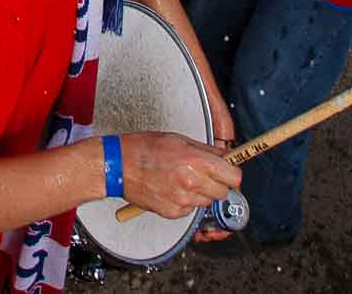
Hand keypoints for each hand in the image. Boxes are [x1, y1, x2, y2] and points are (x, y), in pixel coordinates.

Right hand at [119, 132, 241, 218]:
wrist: (118, 166)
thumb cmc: (143, 148)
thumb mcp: (178, 139)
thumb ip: (207, 150)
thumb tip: (227, 157)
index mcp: (195, 161)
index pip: (233, 177)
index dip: (231, 173)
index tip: (228, 171)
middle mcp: (191, 182)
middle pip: (223, 192)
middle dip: (217, 183)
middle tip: (204, 174)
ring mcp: (182, 200)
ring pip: (207, 201)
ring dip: (202, 193)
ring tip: (183, 180)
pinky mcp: (173, 212)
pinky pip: (191, 209)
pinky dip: (186, 201)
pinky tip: (172, 188)